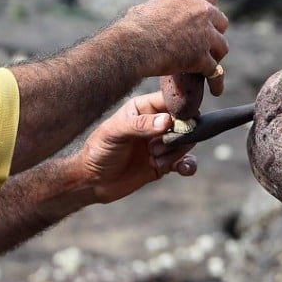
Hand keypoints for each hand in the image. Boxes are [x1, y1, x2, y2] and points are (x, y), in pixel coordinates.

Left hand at [78, 91, 197, 203]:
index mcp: (143, 107)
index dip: (181, 109)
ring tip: (153, 159)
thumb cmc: (98, 150)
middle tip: (154, 147)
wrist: (92, 181)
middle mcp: (155, 123)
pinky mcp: (164, 163)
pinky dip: (188, 165)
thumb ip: (140, 124)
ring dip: (175, 152)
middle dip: (177, 135)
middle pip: (184, 122)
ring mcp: (161, 143)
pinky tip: (185, 170)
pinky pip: (184, 162)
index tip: (179, 121)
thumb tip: (167, 121)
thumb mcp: (114, 133)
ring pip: (185, 142)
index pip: (171, 100)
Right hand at [122, 0, 229, 87]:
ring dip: (216, 55)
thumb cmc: (133, 28)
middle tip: (207, 44)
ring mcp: (205, 34)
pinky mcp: (203, 56)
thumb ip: (161, 9)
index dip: (210, 11)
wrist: (133, 45)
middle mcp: (201, 10)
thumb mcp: (148, 7)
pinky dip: (216, 81)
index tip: (207, 20)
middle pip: (221, 22)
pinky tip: (215, 89)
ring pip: (221, 46)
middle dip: (215, 33)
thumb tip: (152, 14)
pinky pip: (216, 71)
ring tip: (209, 65)